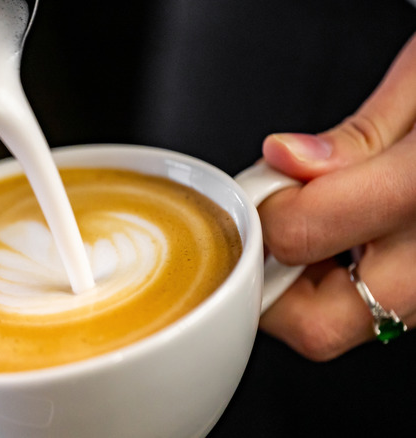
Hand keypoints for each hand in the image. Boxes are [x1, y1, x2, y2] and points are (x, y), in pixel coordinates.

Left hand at [257, 33, 415, 360]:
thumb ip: (355, 135)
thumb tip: (284, 158)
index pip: (298, 234)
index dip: (261, 211)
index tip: (262, 186)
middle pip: (316, 324)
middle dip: (273, 280)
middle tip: (277, 225)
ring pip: (343, 329)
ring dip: (304, 285)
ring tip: (322, 225)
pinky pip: (374, 316)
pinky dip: (341, 285)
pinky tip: (353, 238)